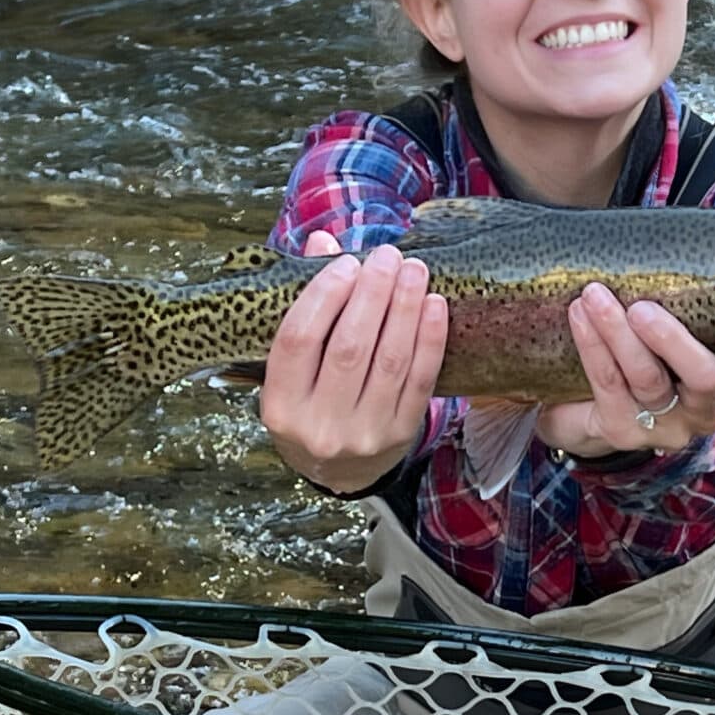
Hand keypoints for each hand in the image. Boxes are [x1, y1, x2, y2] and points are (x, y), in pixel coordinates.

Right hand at [258, 230, 448, 493]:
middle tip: (388, 256)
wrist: (339, 470)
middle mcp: (319, 424)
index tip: (346, 263)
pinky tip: (434, 305)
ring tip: (413, 270)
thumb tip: (323, 243)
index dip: (323, 296)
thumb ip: (306, 305)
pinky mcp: (400, 434)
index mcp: (280, 405)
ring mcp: (363, 433)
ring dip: (405, 308)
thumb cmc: (310, 403)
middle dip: (372, 294)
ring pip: (389, 361)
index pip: (297, 340)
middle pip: (349, 347)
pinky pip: (420, 380)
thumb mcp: (293, 368)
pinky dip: (430, 339)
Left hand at [535, 283, 714, 460]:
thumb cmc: (641, 343)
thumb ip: (688, 292)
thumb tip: (684, 230)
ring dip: (619, 333)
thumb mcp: (674, 319)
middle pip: (706, 380)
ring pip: (649, 380)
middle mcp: (705, 408)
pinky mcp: (622, 431)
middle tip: (642, 309)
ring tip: (594, 296)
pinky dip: (593, 345)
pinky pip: (609, 385)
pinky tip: (580, 315)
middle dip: (674, 342)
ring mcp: (665, 425)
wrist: (581, 399)